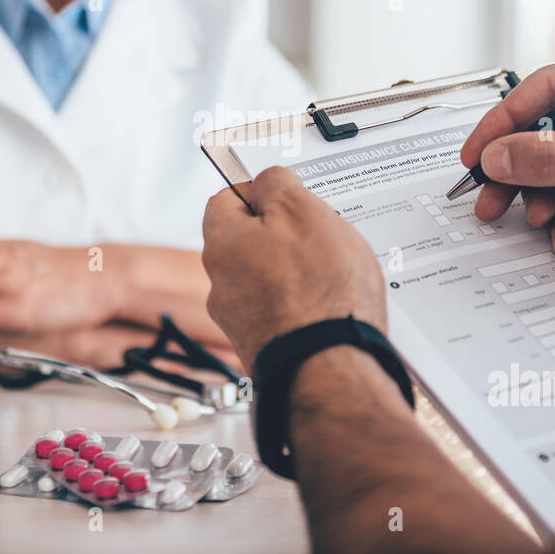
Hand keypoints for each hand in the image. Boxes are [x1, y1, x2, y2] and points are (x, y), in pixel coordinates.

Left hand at [201, 167, 387, 372]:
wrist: (329, 372)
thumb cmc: (318, 295)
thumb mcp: (303, 211)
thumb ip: (278, 185)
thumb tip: (267, 180)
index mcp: (222, 244)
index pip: (226, 198)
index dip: (259, 190)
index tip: (285, 192)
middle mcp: (221, 285)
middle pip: (249, 241)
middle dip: (283, 235)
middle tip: (319, 236)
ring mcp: (242, 321)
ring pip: (268, 279)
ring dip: (295, 273)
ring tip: (333, 277)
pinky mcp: (264, 348)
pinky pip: (283, 312)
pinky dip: (303, 307)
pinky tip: (330, 309)